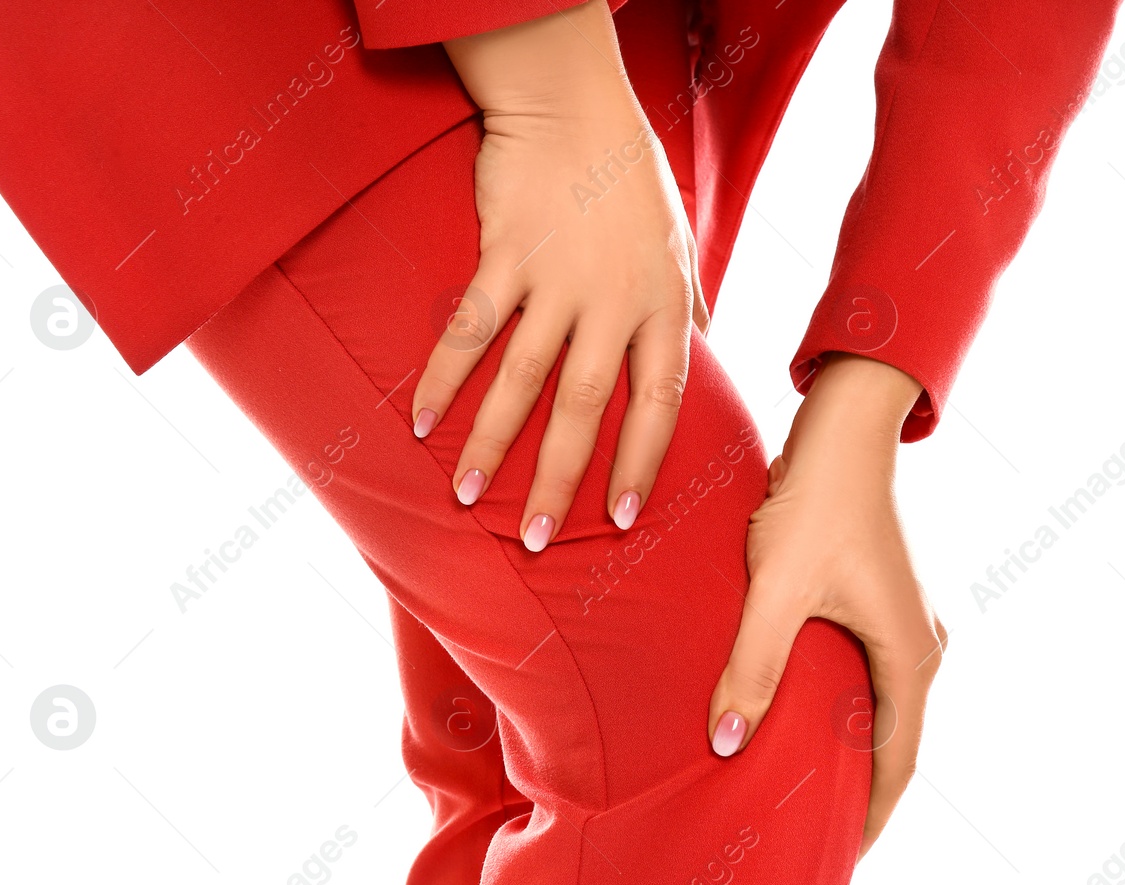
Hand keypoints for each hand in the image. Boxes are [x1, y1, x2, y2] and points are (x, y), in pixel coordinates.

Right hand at [415, 0, 708, 549]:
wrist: (573, 107)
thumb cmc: (630, 177)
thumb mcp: (681, 242)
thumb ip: (689, 304)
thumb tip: (706, 349)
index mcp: (665, 305)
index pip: (659, 403)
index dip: (640, 465)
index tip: (620, 519)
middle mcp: (615, 302)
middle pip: (586, 408)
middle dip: (559, 479)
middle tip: (535, 538)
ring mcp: (558, 280)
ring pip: (523, 379)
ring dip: (492, 443)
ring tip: (467, 495)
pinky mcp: (505, 257)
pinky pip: (469, 330)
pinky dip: (441, 377)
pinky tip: (419, 421)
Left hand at [705, 353, 948, 860]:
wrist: (843, 428)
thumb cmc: (815, 503)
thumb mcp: (778, 588)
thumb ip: (753, 665)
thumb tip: (724, 742)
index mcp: (909, 655)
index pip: (897, 762)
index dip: (871, 816)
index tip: (840, 859)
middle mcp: (922, 643)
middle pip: (895, 740)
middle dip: (861, 789)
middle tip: (819, 833)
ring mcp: (909, 619)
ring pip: (885, 705)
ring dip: (855, 746)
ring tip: (812, 783)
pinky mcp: (886, 598)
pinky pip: (874, 673)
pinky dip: (849, 705)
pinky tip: (810, 713)